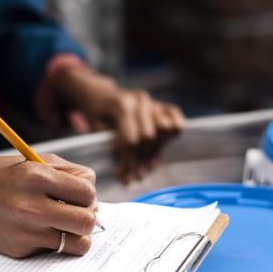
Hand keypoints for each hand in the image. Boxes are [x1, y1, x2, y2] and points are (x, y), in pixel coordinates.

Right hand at [0, 121, 98, 257]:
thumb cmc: (4, 175)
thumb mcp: (36, 161)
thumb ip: (70, 174)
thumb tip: (94, 199)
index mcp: (37, 177)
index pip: (87, 193)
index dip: (88, 195)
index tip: (79, 195)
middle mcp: (31, 206)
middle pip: (87, 221)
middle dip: (88, 217)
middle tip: (77, 213)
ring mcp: (25, 231)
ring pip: (77, 244)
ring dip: (76, 235)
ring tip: (65, 225)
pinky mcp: (19, 249)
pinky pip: (52, 250)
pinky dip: (50, 240)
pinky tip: (34, 228)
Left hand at [49, 65, 185, 181]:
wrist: (101, 94)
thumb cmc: (96, 113)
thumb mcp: (96, 128)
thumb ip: (112, 146)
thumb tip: (125, 173)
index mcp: (122, 105)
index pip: (131, 139)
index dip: (128, 161)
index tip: (123, 177)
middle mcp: (141, 101)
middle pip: (148, 138)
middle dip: (140, 161)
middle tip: (132, 177)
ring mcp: (153, 102)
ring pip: (163, 132)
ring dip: (153, 154)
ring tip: (143, 168)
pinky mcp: (163, 105)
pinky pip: (176, 121)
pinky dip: (169, 137)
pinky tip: (156, 150)